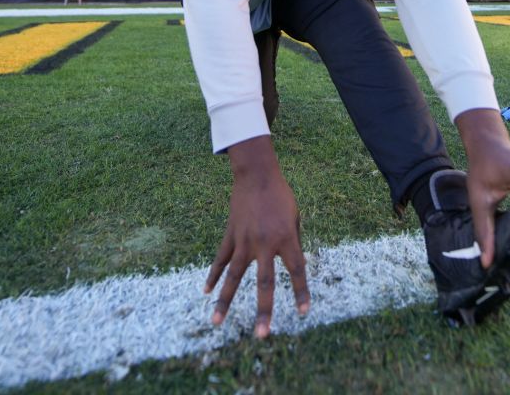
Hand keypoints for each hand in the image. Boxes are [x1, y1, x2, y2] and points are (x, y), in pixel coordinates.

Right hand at [204, 135, 310, 338]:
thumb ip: (293, 242)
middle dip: (264, 310)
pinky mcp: (230, 235)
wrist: (256, 175)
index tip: (303, 313)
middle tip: (261, 335)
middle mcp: (264, 243)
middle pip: (264, 283)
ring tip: (217, 323)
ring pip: (233, 277)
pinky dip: (213, 275)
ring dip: (225, 301)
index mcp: (286, 238)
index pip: (296, 271)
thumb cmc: (281, 196)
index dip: (301, 292)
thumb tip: (293, 266)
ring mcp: (244, 240)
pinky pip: (220, 259)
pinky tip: (206, 292)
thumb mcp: (295, 218)